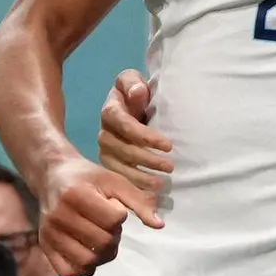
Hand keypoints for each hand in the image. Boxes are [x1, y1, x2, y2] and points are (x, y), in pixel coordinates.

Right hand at [37, 148, 156, 275]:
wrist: (53, 175)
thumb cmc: (87, 178)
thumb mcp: (114, 181)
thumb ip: (138, 201)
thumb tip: (159, 225)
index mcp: (76, 195)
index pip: (113, 220)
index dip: (120, 216)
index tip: (112, 206)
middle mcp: (59, 216)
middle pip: (102, 243)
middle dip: (114, 236)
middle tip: (109, 226)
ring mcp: (49, 234)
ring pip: (87, 261)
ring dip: (102, 255)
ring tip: (100, 239)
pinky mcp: (45, 246)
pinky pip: (68, 272)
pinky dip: (84, 268)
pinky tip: (88, 253)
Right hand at [94, 67, 173, 199]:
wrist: (130, 106)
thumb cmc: (136, 93)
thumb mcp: (133, 80)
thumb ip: (133, 83)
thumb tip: (138, 93)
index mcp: (110, 111)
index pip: (125, 125)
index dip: (146, 137)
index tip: (168, 146)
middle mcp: (104, 132)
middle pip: (123, 149)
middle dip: (147, 160)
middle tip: (170, 167)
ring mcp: (105, 151)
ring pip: (119, 167)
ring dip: (141, 177)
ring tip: (162, 184)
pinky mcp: (109, 164)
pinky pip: (119, 179)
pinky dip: (134, 187)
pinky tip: (149, 195)